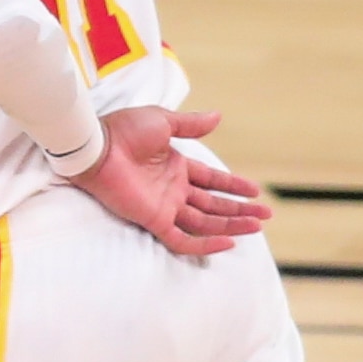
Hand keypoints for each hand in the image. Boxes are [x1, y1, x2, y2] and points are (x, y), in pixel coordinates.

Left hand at [67, 107, 271, 258]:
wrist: (97, 146)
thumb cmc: (123, 130)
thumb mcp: (163, 121)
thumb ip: (191, 124)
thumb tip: (218, 116)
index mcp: (176, 166)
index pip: (212, 180)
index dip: (233, 185)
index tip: (255, 191)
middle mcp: (173, 188)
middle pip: (213, 205)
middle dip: (239, 210)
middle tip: (265, 215)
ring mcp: (165, 206)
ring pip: (204, 223)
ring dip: (231, 225)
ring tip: (256, 227)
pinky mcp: (154, 219)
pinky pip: (182, 239)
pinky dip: (204, 244)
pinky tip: (227, 243)